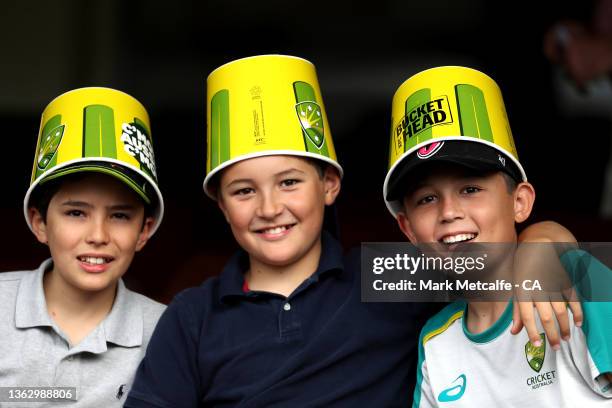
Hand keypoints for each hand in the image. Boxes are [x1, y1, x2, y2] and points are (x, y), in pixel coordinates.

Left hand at [513, 222, 581, 348]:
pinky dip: (577, 312)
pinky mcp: (564, 280)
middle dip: (551, 334)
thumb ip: (516, 311)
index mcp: (522, 290)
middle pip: (546, 316)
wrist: (537, 245)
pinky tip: (578, 323)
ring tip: (565, 338)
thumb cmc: (522, 269)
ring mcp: (552, 284)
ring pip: (561, 310)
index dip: (532, 331)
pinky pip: (573, 298)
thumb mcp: (514, 288)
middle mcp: (537, 288)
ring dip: (564, 326)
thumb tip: (514, 332)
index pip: (527, 315)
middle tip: (556, 347)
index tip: (537, 344)